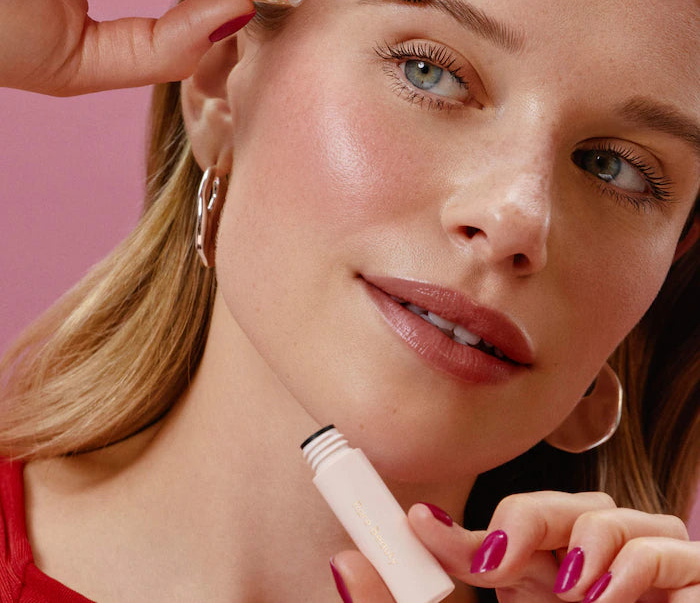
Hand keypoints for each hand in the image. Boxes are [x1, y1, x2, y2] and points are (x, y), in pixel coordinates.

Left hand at [331, 492, 699, 601]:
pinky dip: (639, 563)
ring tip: (568, 596)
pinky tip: (607, 600)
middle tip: (492, 561)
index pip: (506, 527)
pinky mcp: (690, 588)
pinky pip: (672, 546)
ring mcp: (643, 581)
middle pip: (564, 505)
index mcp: (540, 584)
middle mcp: (590, 574)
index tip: (417, 525)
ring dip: (584, 544)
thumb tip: (343, 562)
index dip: (464, 522)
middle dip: (527, 516)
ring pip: (614, 515)